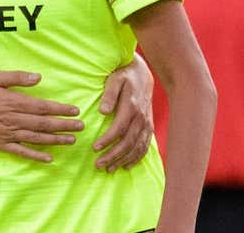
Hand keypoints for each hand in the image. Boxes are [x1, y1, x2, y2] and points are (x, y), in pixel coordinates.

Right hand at [0, 71, 82, 162]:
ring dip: (56, 140)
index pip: (42, 107)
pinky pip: (22, 152)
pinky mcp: (2, 144)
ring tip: (71, 140)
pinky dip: (36, 156)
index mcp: (13, 102)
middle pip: (43, 124)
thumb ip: (17, 77)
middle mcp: (14, 119)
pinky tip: (49, 158)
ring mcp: (8, 134)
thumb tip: (38, 77)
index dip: (60, 109)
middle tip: (80, 126)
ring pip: (36, 138)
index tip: (75, 110)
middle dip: (64, 125)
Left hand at [93, 56, 154, 171]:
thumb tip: (103, 111)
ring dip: (123, 160)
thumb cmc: (124, 76)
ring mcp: (146, 124)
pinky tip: (126, 166)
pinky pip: (145, 146)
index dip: (108, 140)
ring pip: (137, 147)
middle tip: (98, 165)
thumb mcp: (114, 80)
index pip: (119, 128)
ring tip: (109, 169)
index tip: (94, 148)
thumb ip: (109, 94)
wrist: (143, 74)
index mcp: (131, 107)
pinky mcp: (149, 127)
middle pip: (128, 142)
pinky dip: (136, 158)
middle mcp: (141, 118)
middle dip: (113, 155)